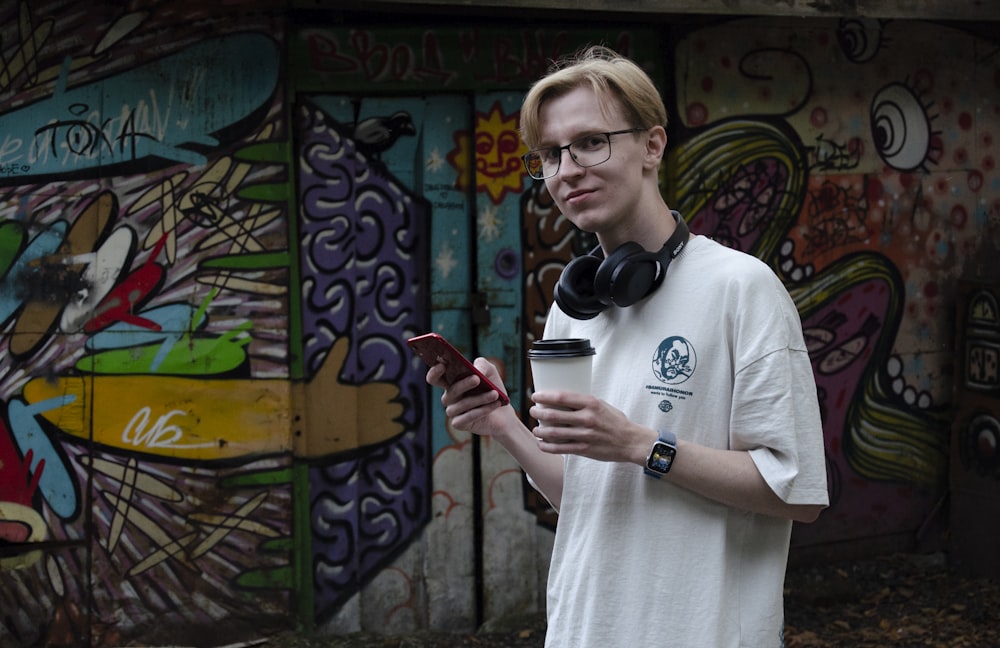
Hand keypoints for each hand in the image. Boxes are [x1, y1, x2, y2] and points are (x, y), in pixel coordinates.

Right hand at [427, 357, 511, 435]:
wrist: (504, 412)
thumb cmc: (493, 388)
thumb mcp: (490, 371)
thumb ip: (482, 365)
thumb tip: (475, 370)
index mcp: (451, 382)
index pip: (435, 378)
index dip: (434, 372)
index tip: (442, 365)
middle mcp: (449, 397)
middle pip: (450, 391)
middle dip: (463, 384)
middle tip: (477, 378)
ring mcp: (453, 411)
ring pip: (461, 405)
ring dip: (479, 398)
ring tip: (495, 394)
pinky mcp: (459, 424)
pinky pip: (467, 417)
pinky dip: (482, 410)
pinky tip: (495, 404)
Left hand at [529, 391, 654, 465]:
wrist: (630, 441)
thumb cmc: (615, 421)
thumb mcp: (601, 405)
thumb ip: (583, 403)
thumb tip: (560, 399)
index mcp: (591, 403)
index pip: (561, 397)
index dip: (544, 396)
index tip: (535, 396)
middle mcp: (587, 418)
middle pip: (553, 415)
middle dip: (538, 413)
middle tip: (533, 412)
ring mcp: (585, 435)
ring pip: (553, 433)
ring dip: (539, 431)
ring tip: (536, 429)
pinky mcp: (584, 449)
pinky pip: (560, 448)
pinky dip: (547, 446)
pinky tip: (541, 444)